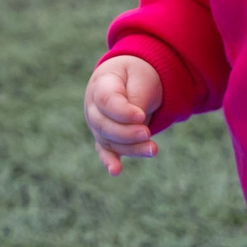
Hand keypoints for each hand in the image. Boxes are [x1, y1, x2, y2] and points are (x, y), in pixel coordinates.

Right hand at [85, 54, 163, 172]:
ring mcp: (97, 124)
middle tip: (147, 133)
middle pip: (104, 125)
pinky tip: (116, 171)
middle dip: (127, 133)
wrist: (132, 78)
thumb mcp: (141, 79)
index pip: (105, 101)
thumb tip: (137, 123)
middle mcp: (93, 106)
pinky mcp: (105, 138)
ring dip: (131, 148)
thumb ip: (136, 99)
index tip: (141, 116)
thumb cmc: (136, 76)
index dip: (122, 111)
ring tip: (153, 149)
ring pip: (109, 141)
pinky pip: (105, 151)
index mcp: (101, 84)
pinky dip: (110, 161)